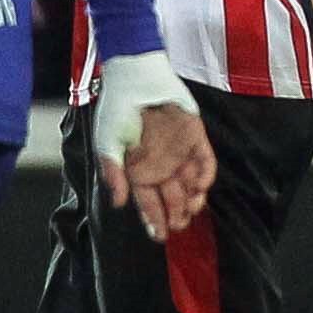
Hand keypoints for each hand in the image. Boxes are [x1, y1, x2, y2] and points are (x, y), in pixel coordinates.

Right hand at [94, 50, 216, 238]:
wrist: (136, 77)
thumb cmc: (117, 110)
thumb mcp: (107, 143)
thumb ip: (113, 173)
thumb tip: (118, 203)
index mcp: (138, 171)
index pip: (148, 202)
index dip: (154, 220)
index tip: (160, 236)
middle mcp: (160, 165)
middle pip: (172, 199)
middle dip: (177, 215)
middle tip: (179, 224)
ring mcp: (179, 152)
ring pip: (191, 185)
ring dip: (193, 200)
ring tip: (191, 209)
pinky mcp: (195, 137)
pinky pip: (205, 162)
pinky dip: (205, 176)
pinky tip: (201, 187)